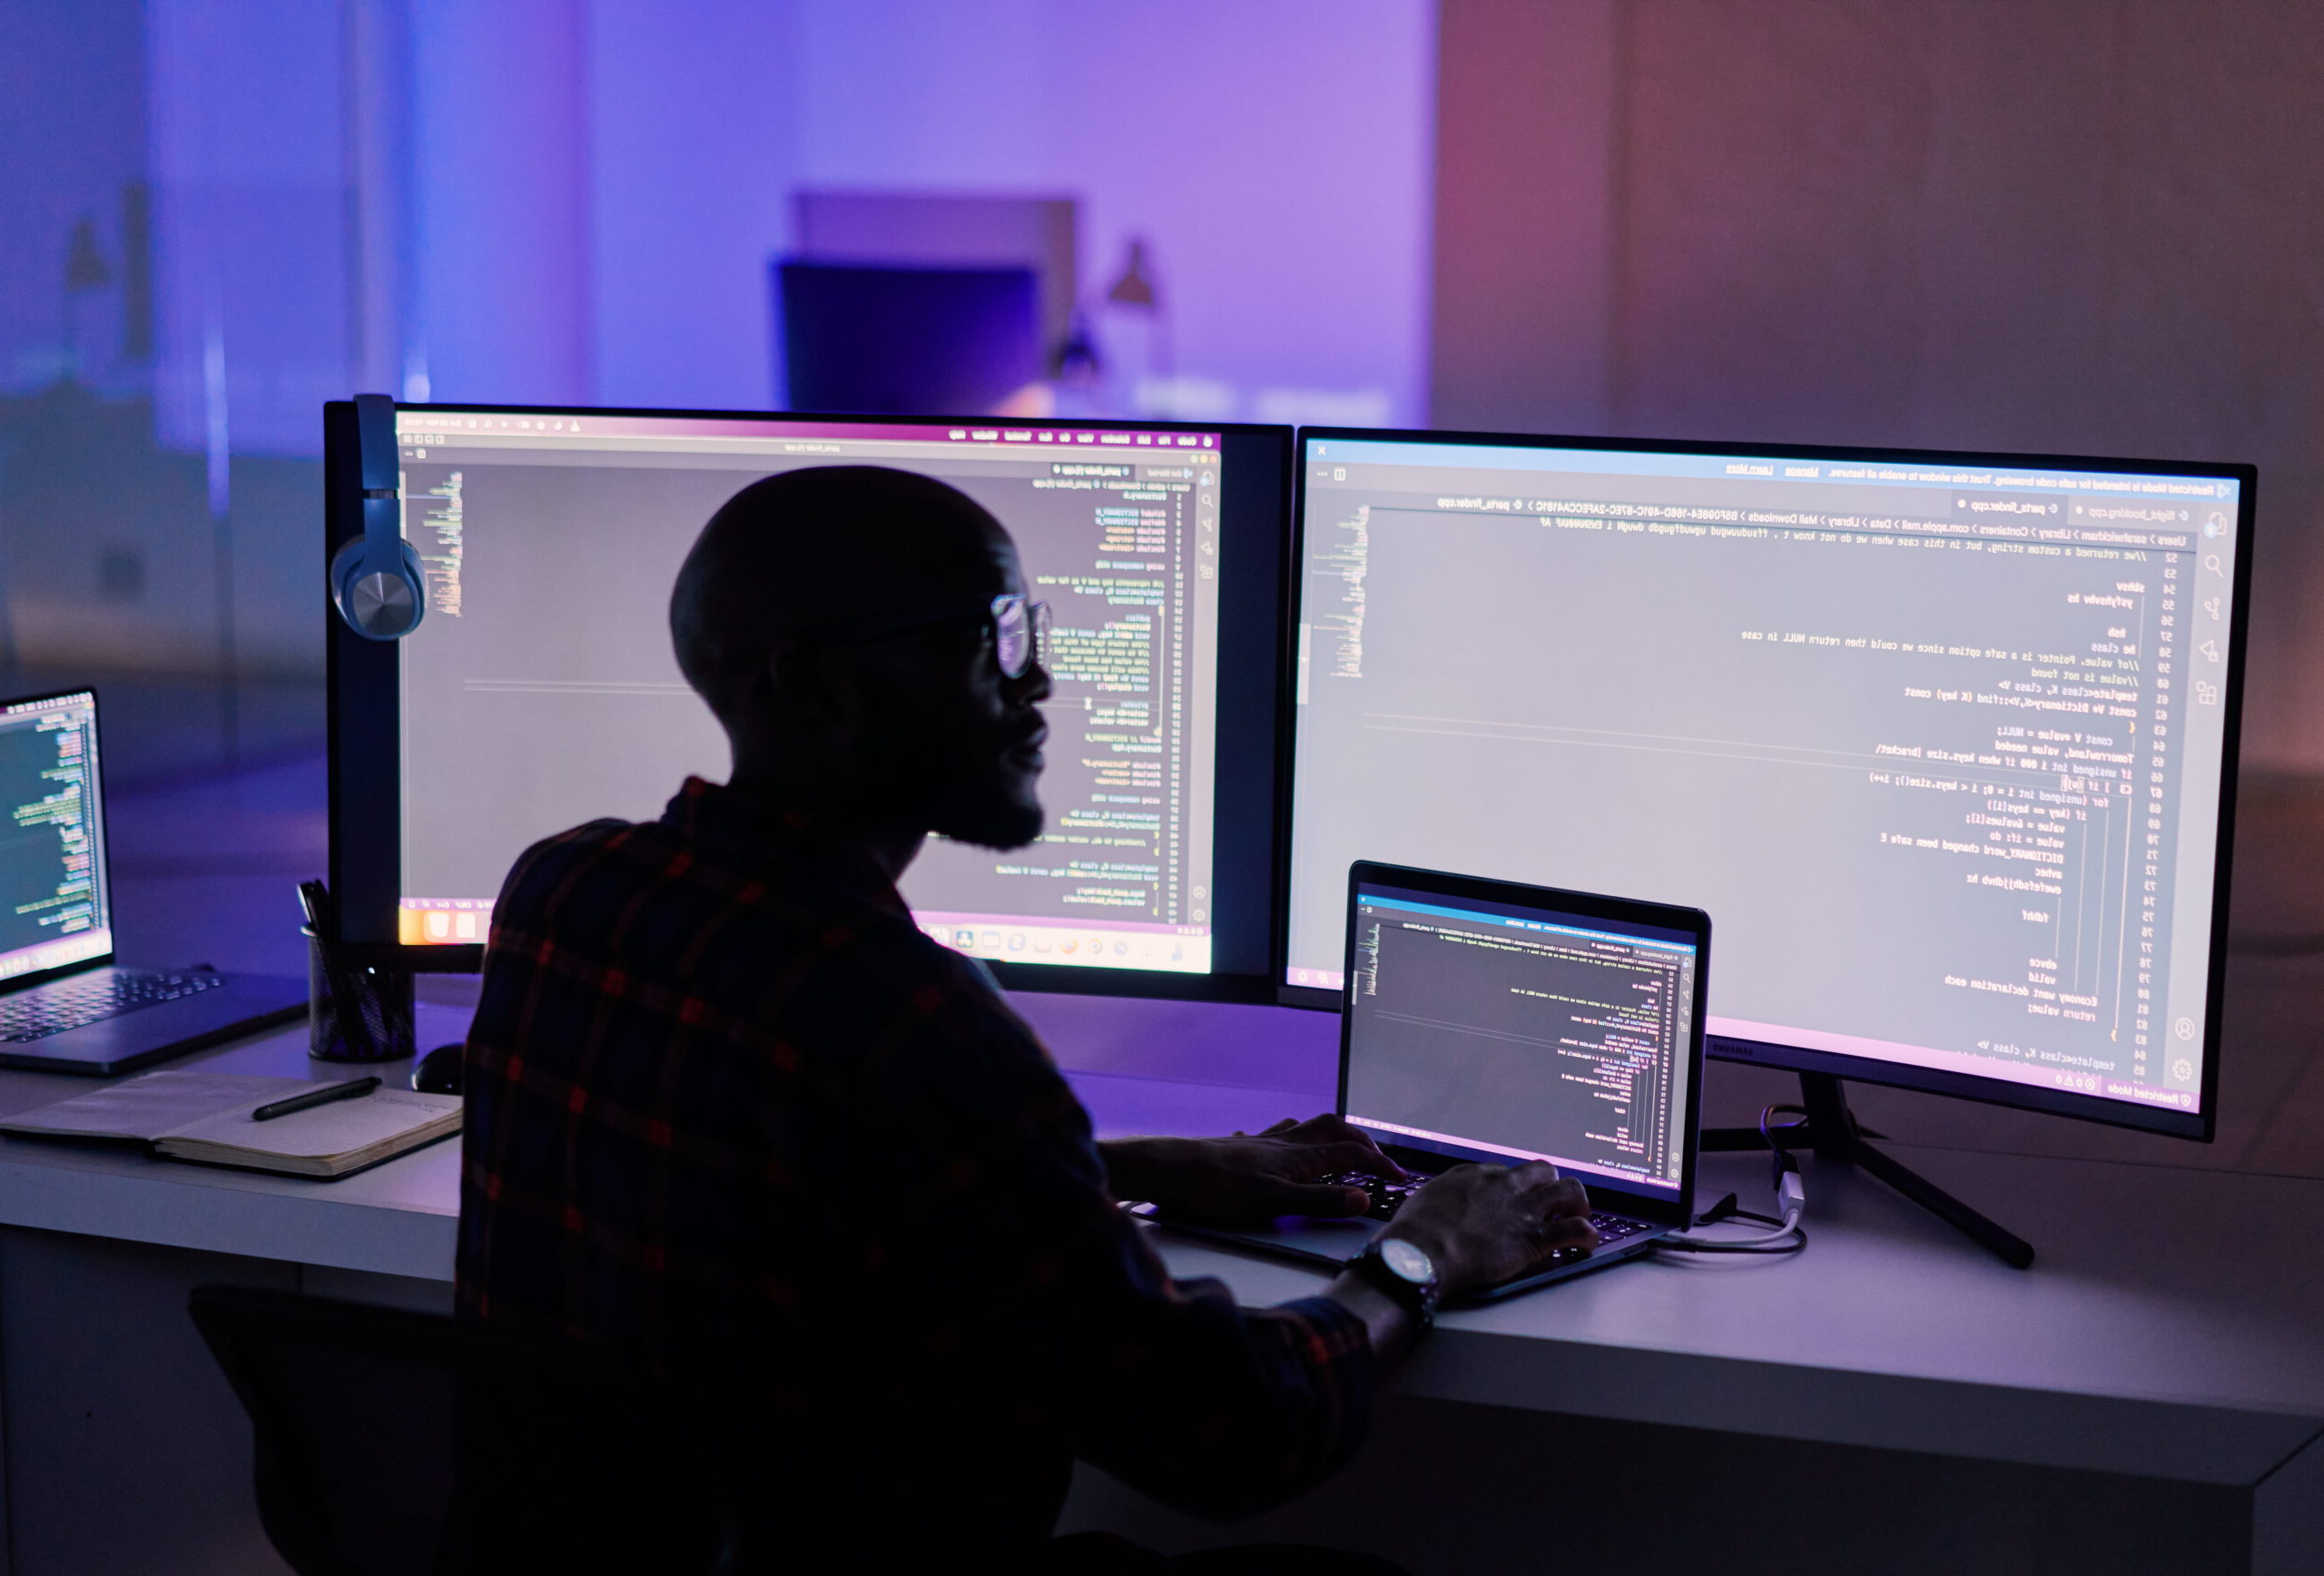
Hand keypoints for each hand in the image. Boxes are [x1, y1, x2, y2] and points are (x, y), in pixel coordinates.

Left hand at [1100, 1114, 1408, 1221]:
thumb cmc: (1214, 1188)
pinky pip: (1274, 1135)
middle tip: (1377, 1159)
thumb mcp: (1273, 1204)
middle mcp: (1282, 1143)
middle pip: (1333, 1130)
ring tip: (1339, 1147)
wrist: (1167, 1170)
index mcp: (1298, 1156)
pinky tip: (1281, 1148)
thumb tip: (1363, 1200)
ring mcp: (1260, 1144)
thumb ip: (1319, 1203)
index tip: (1400, 1179)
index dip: (1380, 1165)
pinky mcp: (1239, 1149)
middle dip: (1361, 1141)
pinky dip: (1291, 1138)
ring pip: (1305, 1128)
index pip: (1351, 1153)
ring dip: (1329, 1135)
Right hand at [1379, 1162, 1596, 1298]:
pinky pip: (1576, 1230)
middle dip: (1550, 1186)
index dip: (1513, 1188)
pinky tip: (1586, 1244)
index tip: (1512, 1201)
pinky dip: (1587, 1236)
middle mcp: (1502, 1185)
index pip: (1504, 1172)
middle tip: (1550, 1206)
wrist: (1420, 1251)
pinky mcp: (1534, 1237)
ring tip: (1577, 1217)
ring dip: (1577, 1204)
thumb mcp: (1421, 1203)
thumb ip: (1438, 1203)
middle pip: (1542, 1171)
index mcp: (1473, 1175)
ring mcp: (1521, 1209)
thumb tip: (1433, 1212)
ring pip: (1568, 1190)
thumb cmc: (1412, 1233)